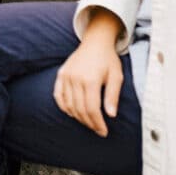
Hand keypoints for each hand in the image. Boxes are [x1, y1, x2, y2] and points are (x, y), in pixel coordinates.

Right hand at [53, 8, 123, 136]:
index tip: (103, 132)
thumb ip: (113, 96)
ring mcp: (66, 76)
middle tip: (97, 129)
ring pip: (69, 105)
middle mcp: (76, 78)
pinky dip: (64, 107)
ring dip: (78, 117)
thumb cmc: (108, 60)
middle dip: (89, 123)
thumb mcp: (117, 76)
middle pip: (80, 109)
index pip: (91, 109)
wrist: (96, 42)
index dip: (97, 123)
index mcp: (90, 80)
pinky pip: (58, 96)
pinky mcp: (61, 74)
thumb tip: (111, 115)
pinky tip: (73, 113)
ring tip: (88, 122)